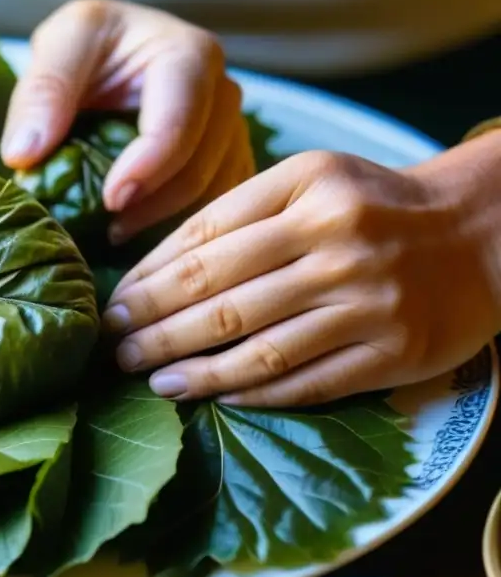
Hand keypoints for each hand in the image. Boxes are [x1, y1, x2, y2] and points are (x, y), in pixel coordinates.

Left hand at [1, 0, 254, 243]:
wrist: (114, 53)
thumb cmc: (92, 45)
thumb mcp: (61, 44)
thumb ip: (43, 91)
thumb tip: (23, 155)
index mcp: (191, 55)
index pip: (179, 122)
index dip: (147, 168)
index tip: (109, 200)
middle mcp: (224, 94)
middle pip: (203, 166)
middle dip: (156, 206)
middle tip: (108, 230)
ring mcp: (231, 132)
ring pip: (216, 194)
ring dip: (171, 225)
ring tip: (118, 234)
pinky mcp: (227, 164)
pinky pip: (219, 206)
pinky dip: (184, 229)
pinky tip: (143, 238)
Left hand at [102, 143, 500, 406]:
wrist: (477, 232)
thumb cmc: (371, 206)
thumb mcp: (311, 180)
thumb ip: (239, 215)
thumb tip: (154, 269)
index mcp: (307, 186)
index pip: (203, 238)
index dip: (147, 278)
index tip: (112, 304)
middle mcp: (337, 239)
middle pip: (219, 295)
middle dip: (153, 327)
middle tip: (112, 347)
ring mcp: (367, 299)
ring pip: (257, 347)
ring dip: (192, 369)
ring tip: (149, 378)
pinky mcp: (392, 352)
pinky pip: (305, 382)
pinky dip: (252, 393)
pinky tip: (212, 396)